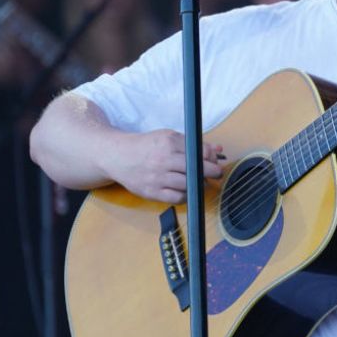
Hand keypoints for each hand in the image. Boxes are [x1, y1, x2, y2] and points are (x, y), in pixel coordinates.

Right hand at [105, 129, 223, 203]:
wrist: (118, 156)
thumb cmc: (146, 146)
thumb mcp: (168, 137)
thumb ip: (194, 143)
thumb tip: (218, 149)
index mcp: (168, 142)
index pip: (199, 151)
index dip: (212, 158)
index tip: (215, 161)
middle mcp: (163, 160)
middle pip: (196, 168)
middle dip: (212, 172)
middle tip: (216, 173)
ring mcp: (157, 177)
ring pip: (188, 185)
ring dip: (199, 184)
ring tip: (200, 181)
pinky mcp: (151, 192)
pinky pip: (177, 198)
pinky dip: (186, 195)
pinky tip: (186, 189)